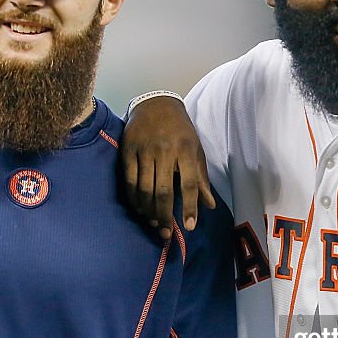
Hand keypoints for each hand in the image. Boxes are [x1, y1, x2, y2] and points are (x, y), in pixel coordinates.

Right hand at [121, 95, 213, 238]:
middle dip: (164, 216)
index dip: (189, 207)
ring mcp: (145, 150)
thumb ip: (201, 179)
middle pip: (163, 191)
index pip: (189, 184)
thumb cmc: (181, 131)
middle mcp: (165, 151)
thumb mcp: (196, 151)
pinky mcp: (128, 150)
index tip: (188, 226)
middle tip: (164, 234)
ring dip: (148, 210)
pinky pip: (129, 180)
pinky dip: (133, 197)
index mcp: (186, 151)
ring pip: (144, 188)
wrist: (156, 104)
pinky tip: (138, 208)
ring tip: (152, 223)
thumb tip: (209, 207)